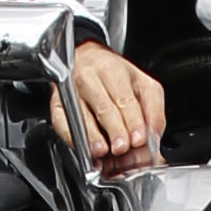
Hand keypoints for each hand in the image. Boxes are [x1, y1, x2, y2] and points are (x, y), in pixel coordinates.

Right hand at [56, 40, 165, 174]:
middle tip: (122, 147)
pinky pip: (61, 123)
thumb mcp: (143, 86)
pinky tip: (85, 149)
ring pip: (82, 115)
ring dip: (92, 136)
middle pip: (104, 107)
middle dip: (115, 130)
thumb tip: (153, 138)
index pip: (125, 99)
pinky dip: (72, 138)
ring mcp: (71, 90)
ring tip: (102, 151)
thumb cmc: (115, 77)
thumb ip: (153, 112)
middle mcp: (90, 77)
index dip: (133, 121)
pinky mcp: (57, 104)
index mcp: (114, 71)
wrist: (84, 60)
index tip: (139, 139)